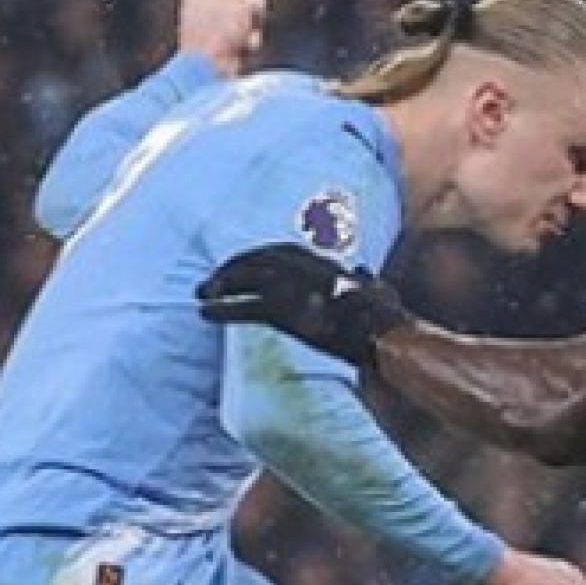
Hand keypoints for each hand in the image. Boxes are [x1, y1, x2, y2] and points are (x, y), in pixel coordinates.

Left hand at [177, 0, 266, 77]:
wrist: (206, 68)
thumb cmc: (221, 31)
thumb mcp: (243, 6)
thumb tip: (256, 3)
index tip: (245, 9)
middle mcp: (200, 4)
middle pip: (242, 4)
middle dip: (250, 16)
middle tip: (245, 25)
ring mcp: (208, 27)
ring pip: (245, 24)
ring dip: (251, 33)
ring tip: (242, 43)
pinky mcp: (216, 48)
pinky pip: (241, 42)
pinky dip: (245, 48)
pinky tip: (240, 54)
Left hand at [198, 244, 407, 367]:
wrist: (383, 333)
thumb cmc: (386, 318)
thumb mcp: (377, 291)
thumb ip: (364, 280)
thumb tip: (363, 273)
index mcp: (320, 263)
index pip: (279, 251)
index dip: (255, 258)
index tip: (238, 268)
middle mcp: (301, 267)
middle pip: (255, 259)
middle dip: (229, 268)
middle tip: (207, 282)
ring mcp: (289, 285)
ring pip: (243, 277)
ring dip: (218, 285)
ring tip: (199, 295)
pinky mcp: (282, 310)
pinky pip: (243, 306)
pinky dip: (221, 309)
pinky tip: (203, 314)